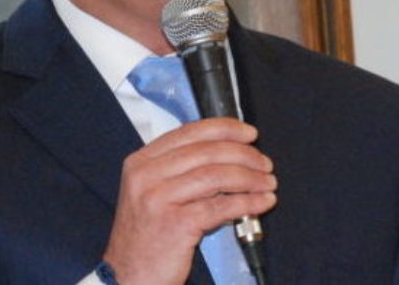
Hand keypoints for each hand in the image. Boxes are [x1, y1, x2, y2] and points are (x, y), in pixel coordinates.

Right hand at [102, 118, 277, 284]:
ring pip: (216, 176)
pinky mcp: (175, 224)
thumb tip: (229, 153)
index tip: (249, 134)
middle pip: (206, 152)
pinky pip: (220, 207)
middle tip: (265, 164)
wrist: (130, 277)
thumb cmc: (147, 237)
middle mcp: (145, 176)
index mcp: (140, 162)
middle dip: (244, 155)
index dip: (225, 129)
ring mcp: (158, 199)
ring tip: (268, 183)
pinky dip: (247, 203)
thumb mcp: (152, 193)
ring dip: (250, 178)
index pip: (189, 132)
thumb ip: (180, 171)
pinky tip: (261, 203)